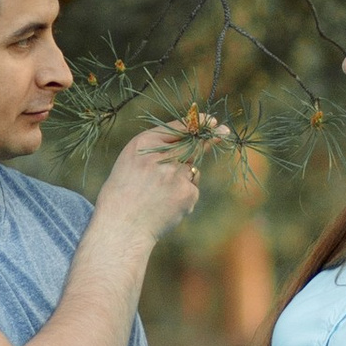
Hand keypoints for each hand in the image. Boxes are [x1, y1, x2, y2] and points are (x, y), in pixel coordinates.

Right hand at [93, 117, 226, 248]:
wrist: (121, 225)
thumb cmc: (124, 193)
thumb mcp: (132, 161)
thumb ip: (157, 148)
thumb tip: (191, 139)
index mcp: (143, 143)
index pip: (175, 127)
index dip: (196, 123)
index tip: (210, 120)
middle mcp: (161, 155)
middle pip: (193, 144)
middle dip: (211, 136)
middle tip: (223, 131)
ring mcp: (176, 174)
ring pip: (192, 170)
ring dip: (183, 178)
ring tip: (160, 195)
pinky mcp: (187, 193)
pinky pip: (192, 189)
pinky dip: (184, 197)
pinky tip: (167, 206)